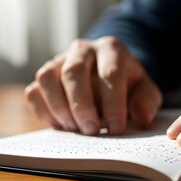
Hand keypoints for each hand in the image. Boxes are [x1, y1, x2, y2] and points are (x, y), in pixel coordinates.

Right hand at [24, 36, 161, 134]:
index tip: (116, 128)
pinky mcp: (45, 75)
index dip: (113, 103)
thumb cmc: (128, 84)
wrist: (109, 75)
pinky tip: (60, 125)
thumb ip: (146, 102)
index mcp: (111, 49)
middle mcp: (82, 49)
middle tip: (91, 130)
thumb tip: (141, 118)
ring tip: (73, 128)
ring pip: (47, 78)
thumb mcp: (145, 90)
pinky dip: (43, 111)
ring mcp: (59, 60)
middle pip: (73, 72)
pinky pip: (34, 91)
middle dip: (81, 105)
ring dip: (58, 107)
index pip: (110, 73)